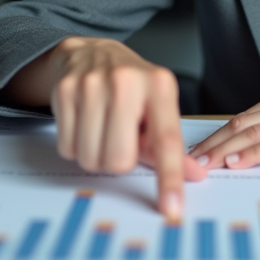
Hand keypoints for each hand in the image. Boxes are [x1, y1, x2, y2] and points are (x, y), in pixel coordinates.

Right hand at [2, 37, 206, 218]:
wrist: (89, 51)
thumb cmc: (130, 86)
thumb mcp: (156, 106)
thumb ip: (170, 145)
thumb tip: (194, 175)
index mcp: (159, 86)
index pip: (166, 141)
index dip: (169, 177)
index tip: (172, 208)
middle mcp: (127, 81)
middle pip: (119, 159)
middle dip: (118, 160)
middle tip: (119, 139)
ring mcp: (93, 84)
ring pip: (90, 158)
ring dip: (95, 155)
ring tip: (101, 129)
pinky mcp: (65, 90)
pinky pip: (67, 147)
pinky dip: (75, 145)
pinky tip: (83, 122)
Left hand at [189, 83, 259, 169]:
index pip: (243, 117)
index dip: (217, 134)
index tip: (195, 149)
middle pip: (240, 123)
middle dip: (211, 143)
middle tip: (184, 160)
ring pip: (253, 132)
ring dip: (223, 151)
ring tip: (201, 165)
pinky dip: (253, 153)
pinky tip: (236, 163)